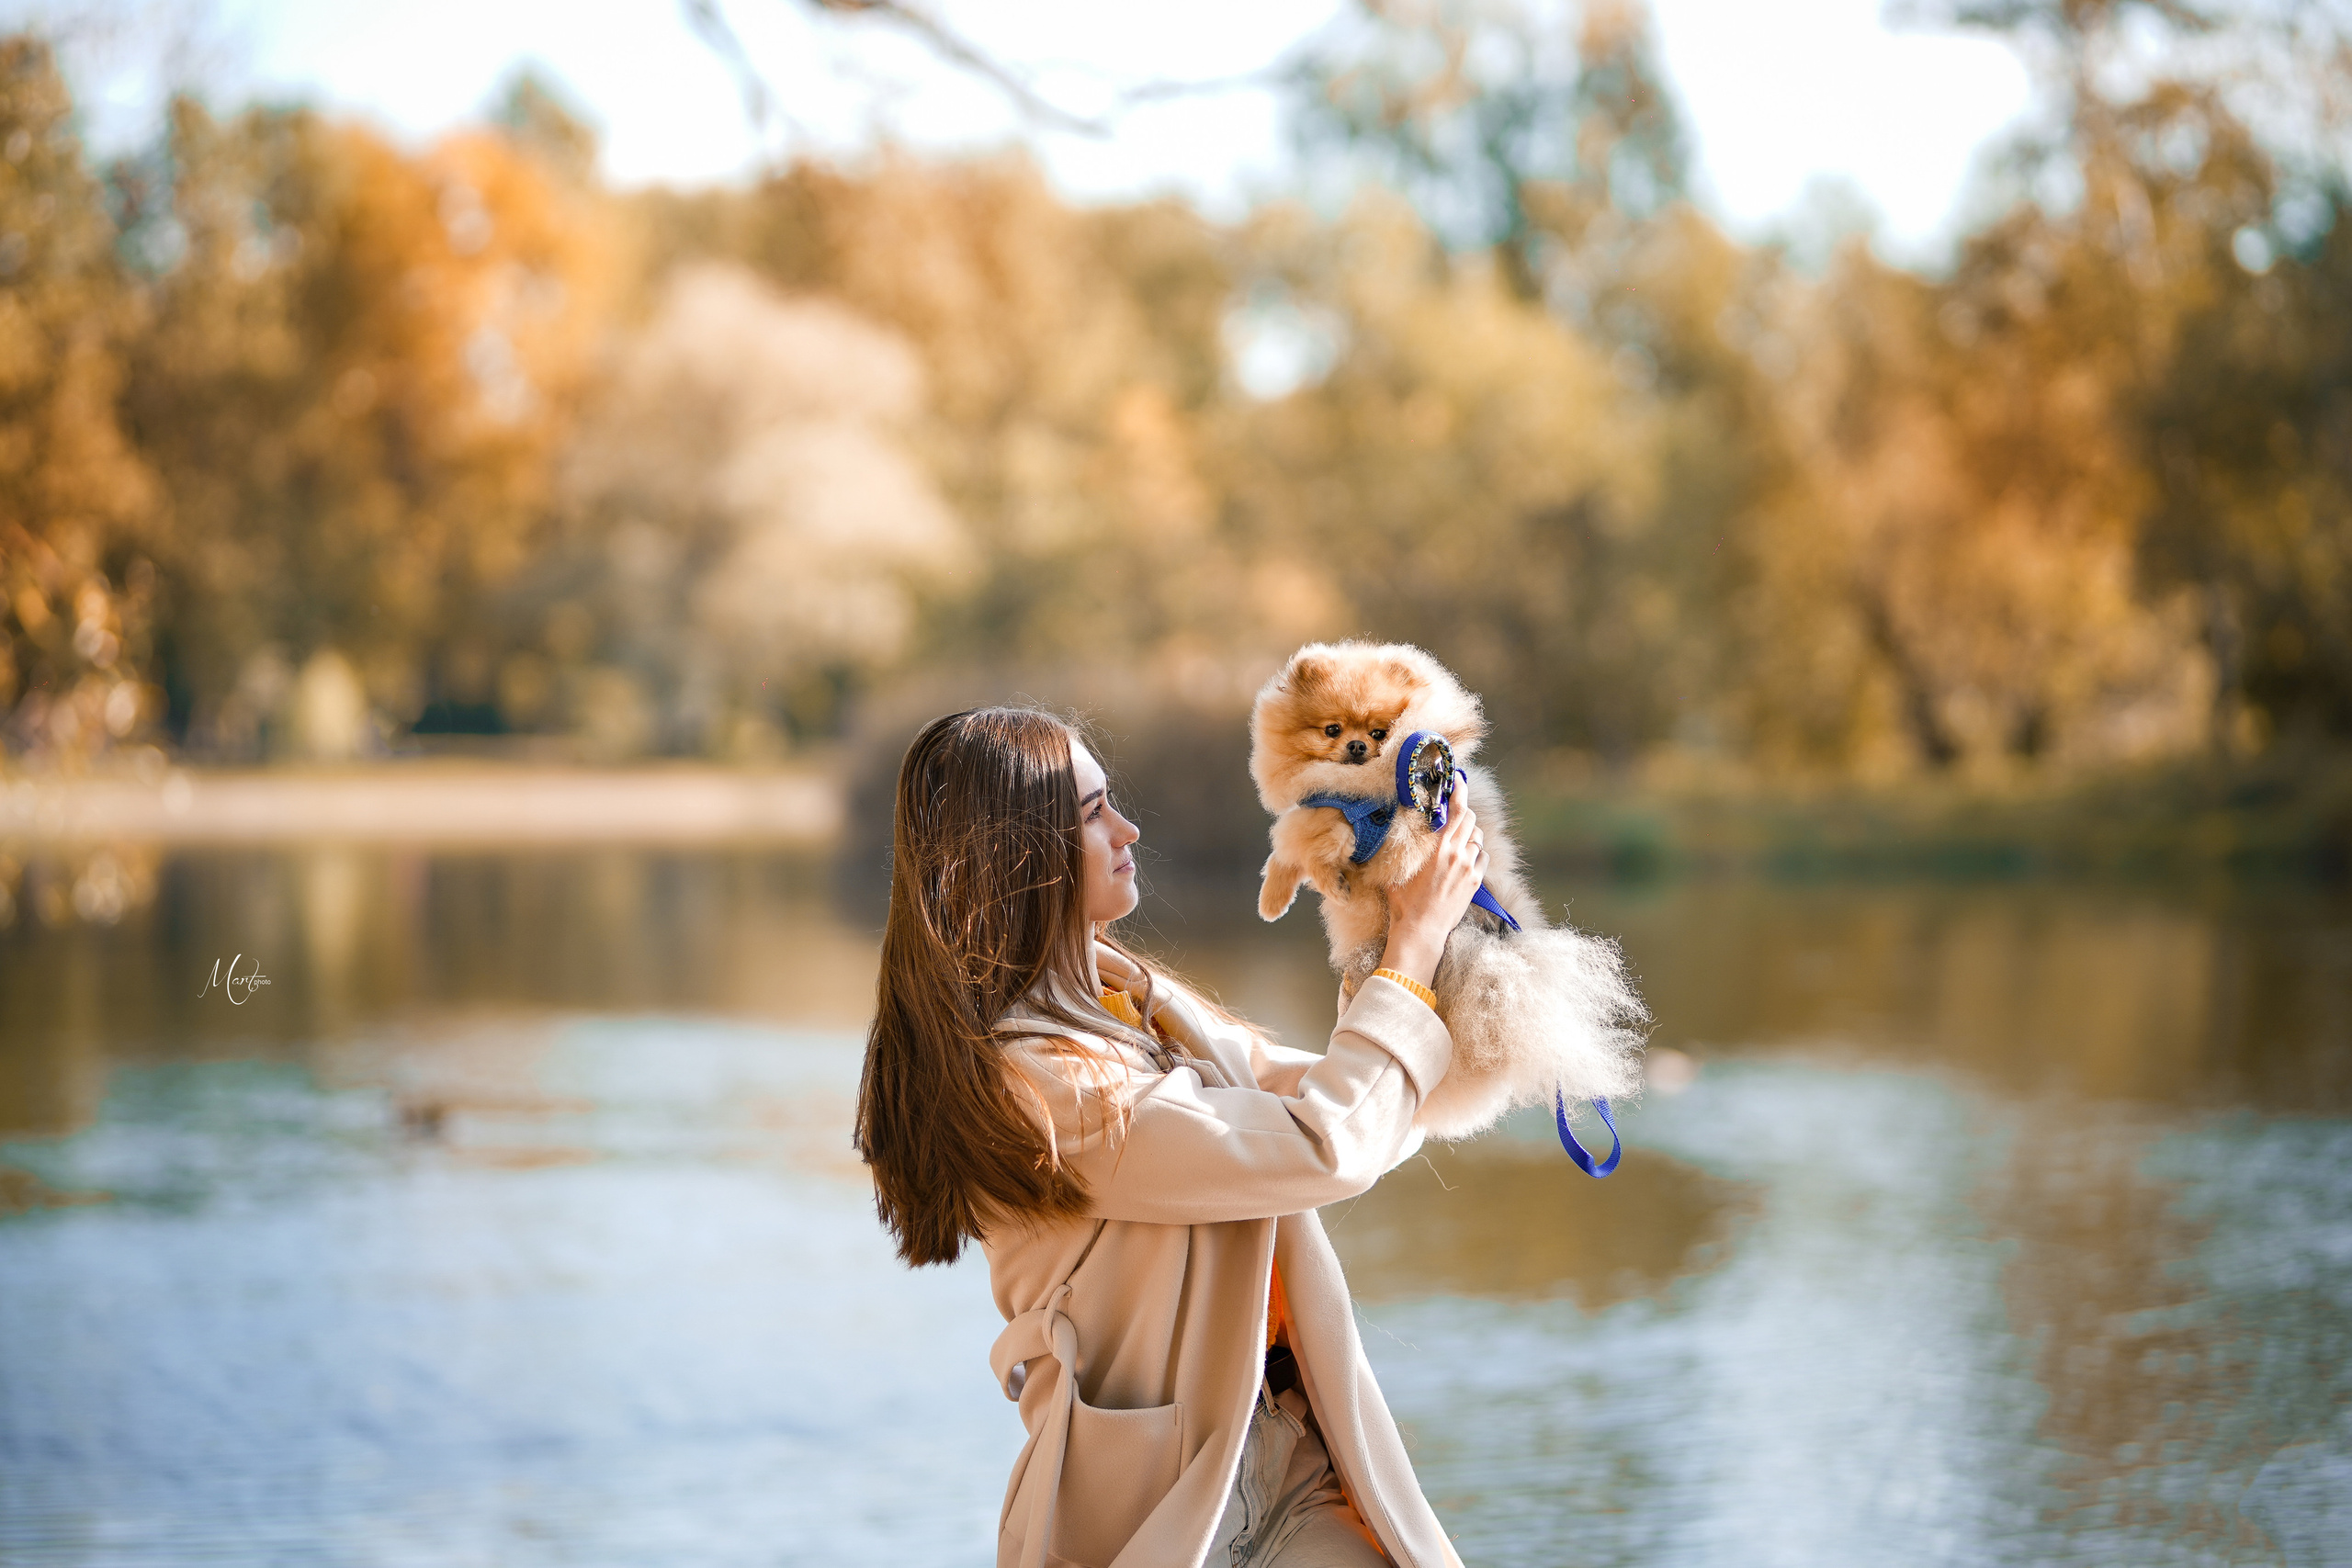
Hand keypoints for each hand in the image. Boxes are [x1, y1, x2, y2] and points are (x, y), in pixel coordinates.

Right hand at [1380, 800, 1486, 988]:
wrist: (1422, 931)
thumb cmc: (1405, 904)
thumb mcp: (1398, 872)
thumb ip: (1402, 850)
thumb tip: (1389, 835)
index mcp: (1440, 849)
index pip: (1457, 811)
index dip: (1460, 791)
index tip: (1458, 779)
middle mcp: (1459, 855)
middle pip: (1470, 820)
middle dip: (1462, 813)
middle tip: (1452, 813)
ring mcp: (1470, 869)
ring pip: (1477, 839)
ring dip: (1469, 835)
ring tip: (1456, 841)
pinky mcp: (1475, 882)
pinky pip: (1482, 858)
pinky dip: (1476, 853)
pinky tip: (1465, 859)